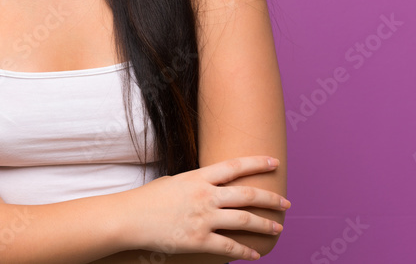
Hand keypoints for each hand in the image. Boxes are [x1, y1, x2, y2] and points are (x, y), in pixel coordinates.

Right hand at [129, 156, 289, 260]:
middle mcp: (205, 196)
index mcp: (198, 178)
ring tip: (278, 228)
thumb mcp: (174, 182)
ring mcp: (203, 219)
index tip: (274, 162)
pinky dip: (245, 251)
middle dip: (270, 199)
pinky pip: (229, 247)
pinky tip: (254, 254)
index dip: (257, 163)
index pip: (234, 166)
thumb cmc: (148, 199)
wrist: (129, 218)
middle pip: (247, 194)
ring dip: (264, 224)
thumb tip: (210, 186)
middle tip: (286, 203)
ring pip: (244, 220)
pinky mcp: (198, 241)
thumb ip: (196, 183)